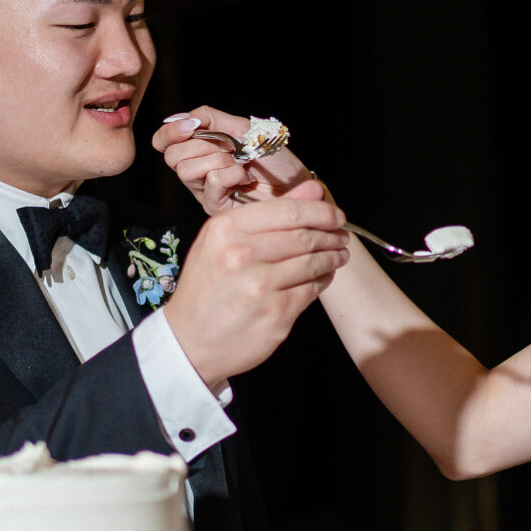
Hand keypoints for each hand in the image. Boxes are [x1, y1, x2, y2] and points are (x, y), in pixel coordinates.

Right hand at [151, 106, 313, 216]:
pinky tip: (245, 178)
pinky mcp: (215, 207)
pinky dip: (231, 174)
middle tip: (229, 148)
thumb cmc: (273, 158)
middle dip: (202, 145)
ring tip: (240, 164)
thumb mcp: (242, 128)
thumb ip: (209, 118)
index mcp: (199, 150)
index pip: (163, 142)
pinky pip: (210, 181)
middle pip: (173, 156)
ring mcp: (204, 190)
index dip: (170, 133)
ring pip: (187, 170)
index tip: (191, 126)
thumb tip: (177, 117)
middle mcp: (197, 171)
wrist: (296, 183)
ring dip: (218, 160)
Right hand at [160, 186, 348, 387]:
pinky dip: (323, 280)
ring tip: (338, 255)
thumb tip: (313, 190)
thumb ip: (268, 212)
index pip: (289, 210)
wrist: (189, 341)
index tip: (335, 215)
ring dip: (332, 257)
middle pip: (304, 236)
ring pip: (313, 262)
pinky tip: (324, 276)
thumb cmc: (206, 289)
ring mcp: (259, 286)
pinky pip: (311, 289)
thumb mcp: (221, 241)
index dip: (321, 211)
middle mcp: (240, 254)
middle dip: (331, 235)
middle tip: (341, 236)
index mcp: (225, 229)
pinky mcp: (275, 313)